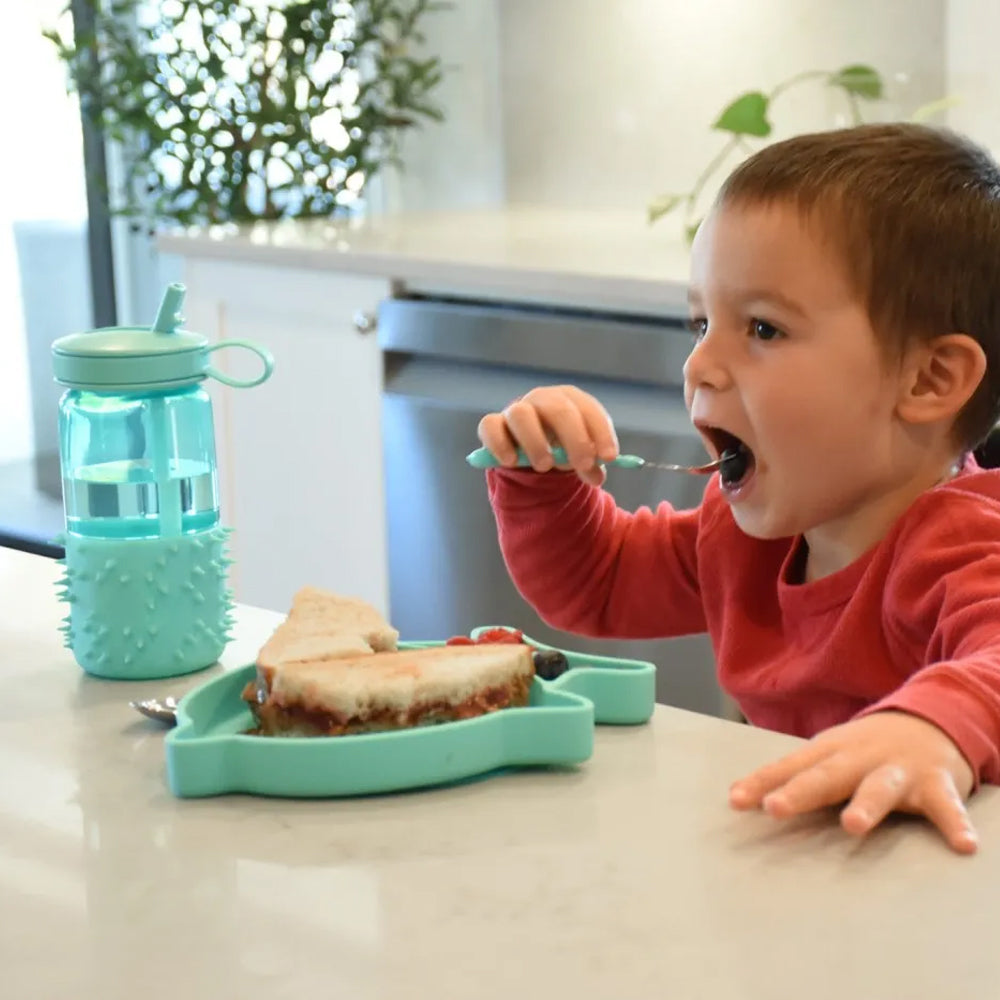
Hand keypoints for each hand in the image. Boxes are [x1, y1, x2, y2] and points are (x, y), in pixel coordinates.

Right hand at [477, 385, 618, 486]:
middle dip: (574, 439)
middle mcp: (543, 399)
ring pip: (520, 414)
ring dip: (535, 442)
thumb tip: (597, 475)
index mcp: (570, 400)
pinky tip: (512, 461)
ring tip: (545, 466)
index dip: (600, 433)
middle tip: (583, 465)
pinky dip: (500, 444)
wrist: (532, 448)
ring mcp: (516, 410)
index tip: (609, 458)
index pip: (588, 409)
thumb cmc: (562, 447)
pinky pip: (490, 426)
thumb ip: (590, 466)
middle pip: (558, 409)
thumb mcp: (580, 456)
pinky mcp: (493, 425)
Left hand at [729, 711, 977, 853]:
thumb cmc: (865, 748)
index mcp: (829, 752)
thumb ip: (791, 775)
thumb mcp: (828, 754)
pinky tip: (963, 845)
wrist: (930, 717)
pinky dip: (955, 823)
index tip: (735, 801)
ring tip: (852, 826)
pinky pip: (947, 806)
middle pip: (826, 776)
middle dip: (800, 792)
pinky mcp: (937, 782)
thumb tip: (736, 795)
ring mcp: (898, 769)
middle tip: (775, 807)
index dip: (761, 783)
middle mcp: (859, 758)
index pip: (788, 768)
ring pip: (879, 788)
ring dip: (867, 806)